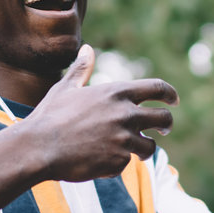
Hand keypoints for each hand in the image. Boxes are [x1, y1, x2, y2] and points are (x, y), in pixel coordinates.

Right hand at [17, 45, 179, 182]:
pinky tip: (97, 161)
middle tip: (163, 129)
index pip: (157, 88)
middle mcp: (126, 115)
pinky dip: (116, 164)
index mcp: (116, 93)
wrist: (39, 148)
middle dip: (166, 124)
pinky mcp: (118, 162)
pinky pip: (126, 163)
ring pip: (149, 147)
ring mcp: (124, 140)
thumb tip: (87, 48)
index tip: (174, 101)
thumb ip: (81, 69)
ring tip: (131, 150)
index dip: (170, 94)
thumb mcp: (66, 88)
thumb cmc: (50, 116)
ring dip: (143, 149)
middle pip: (163, 119)